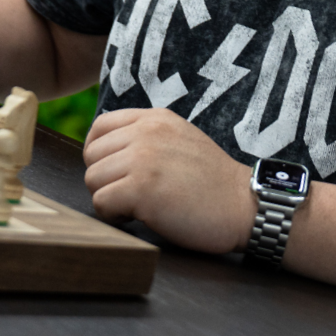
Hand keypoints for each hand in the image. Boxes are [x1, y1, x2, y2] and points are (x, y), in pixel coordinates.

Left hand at [83, 108, 256, 254]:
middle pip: (92, 155)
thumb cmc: (212, 182)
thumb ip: (148, 137)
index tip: (114, 172)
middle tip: (129, 194)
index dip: (99, 153)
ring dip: (109, 198)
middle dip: (104, 179)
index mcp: (154, 118)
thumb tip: (110, 150)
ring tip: (137, 206)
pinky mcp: (141, 188)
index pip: (100, 126)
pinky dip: (114, 215)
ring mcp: (142, 158)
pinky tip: (138, 217)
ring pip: (92, 179)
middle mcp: (145, 132)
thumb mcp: (179, 139)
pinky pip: (101, 202)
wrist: (243, 205)